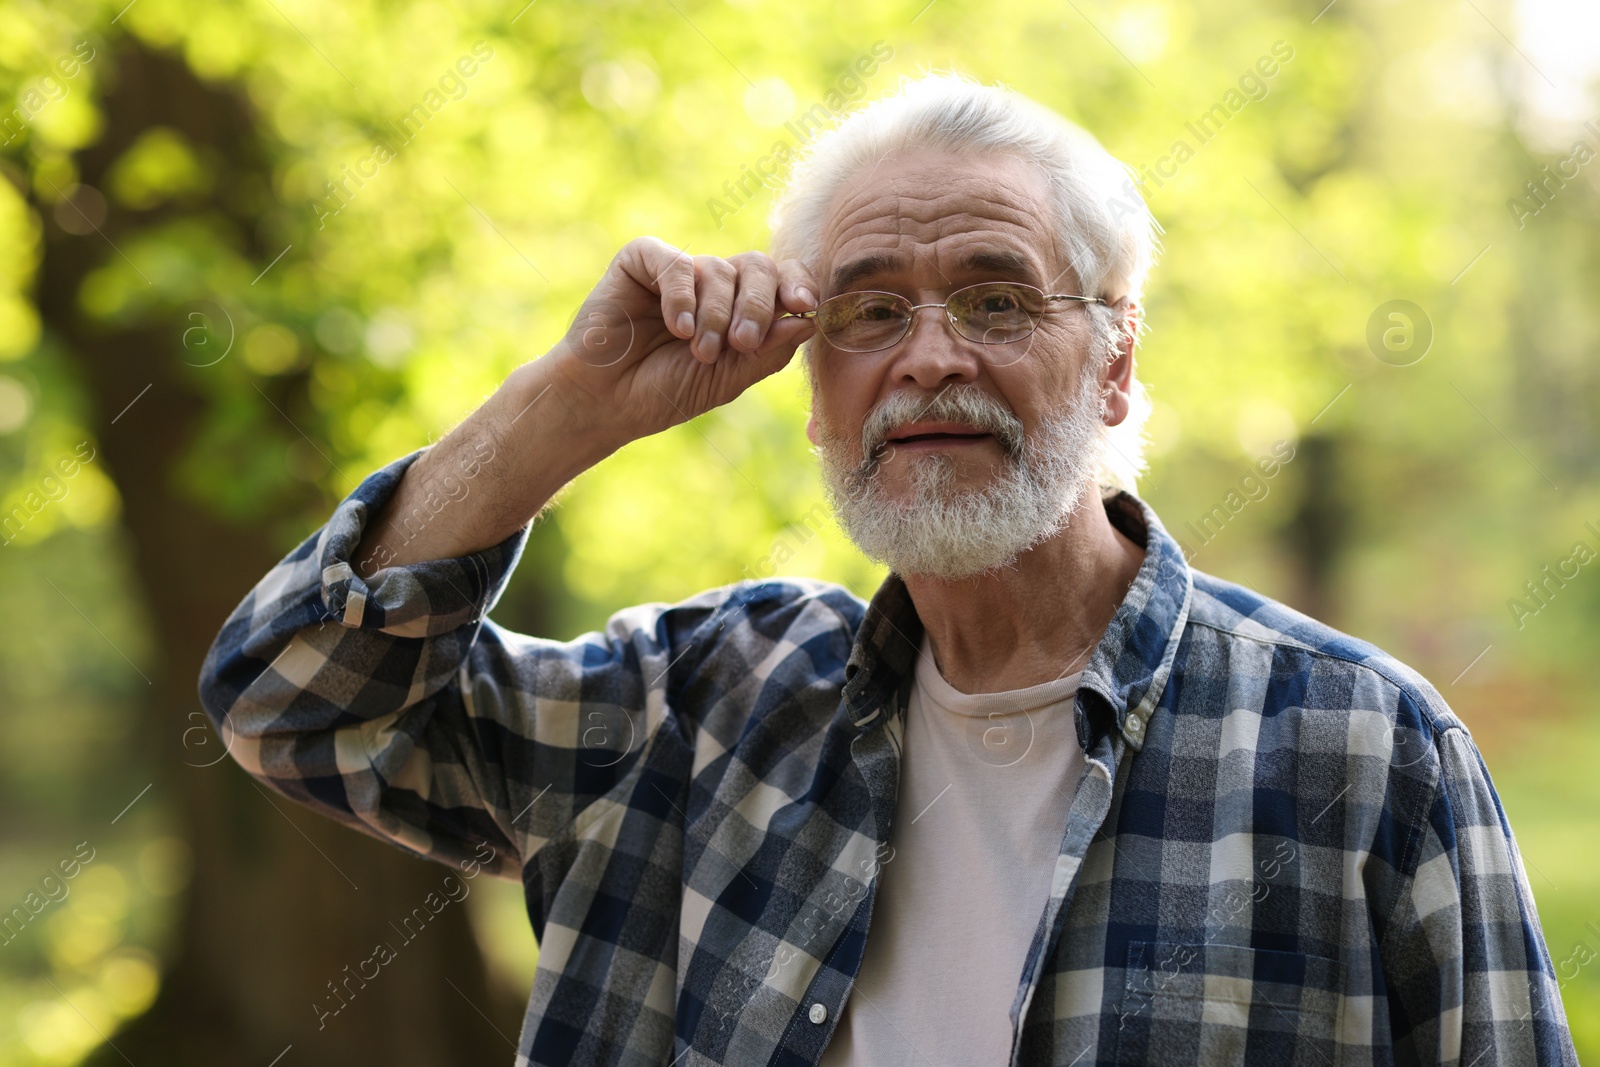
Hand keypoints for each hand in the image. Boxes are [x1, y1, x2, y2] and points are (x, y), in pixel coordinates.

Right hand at [543, 237, 817, 447]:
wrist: (604, 402)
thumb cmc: (664, 393)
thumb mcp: (727, 379)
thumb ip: (768, 351)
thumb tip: (809, 320)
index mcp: (740, 307)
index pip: (781, 280)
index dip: (797, 285)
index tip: (805, 305)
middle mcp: (713, 283)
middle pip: (758, 267)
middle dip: (757, 305)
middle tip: (742, 343)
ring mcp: (679, 270)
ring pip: (719, 269)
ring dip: (715, 315)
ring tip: (698, 351)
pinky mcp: (641, 261)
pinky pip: (676, 263)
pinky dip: (682, 296)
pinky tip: (678, 329)